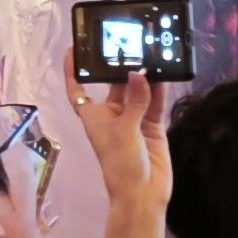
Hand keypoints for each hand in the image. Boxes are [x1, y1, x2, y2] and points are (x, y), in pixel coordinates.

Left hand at [64, 37, 169, 209]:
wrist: (143, 195)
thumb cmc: (120, 165)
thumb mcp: (124, 131)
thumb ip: (134, 102)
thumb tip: (139, 74)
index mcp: (94, 116)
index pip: (78, 90)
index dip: (73, 71)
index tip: (73, 50)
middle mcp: (113, 114)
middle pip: (114, 84)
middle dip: (121, 67)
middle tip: (130, 43)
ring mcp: (134, 119)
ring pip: (137, 90)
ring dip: (143, 76)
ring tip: (150, 53)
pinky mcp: (152, 125)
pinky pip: (154, 101)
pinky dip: (159, 89)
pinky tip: (164, 72)